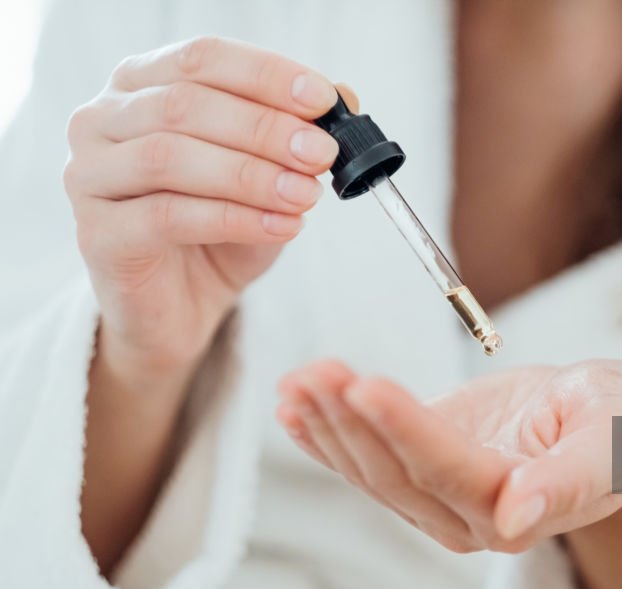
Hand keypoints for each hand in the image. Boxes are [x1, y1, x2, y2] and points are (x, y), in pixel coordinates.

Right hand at [64, 36, 348, 375]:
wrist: (182, 306)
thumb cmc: (220, 230)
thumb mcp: (269, 174)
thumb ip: (297, 132)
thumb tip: (343, 96)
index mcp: (141, 85)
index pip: (202, 59)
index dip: (266, 76)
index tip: (323, 100)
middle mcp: (103, 121)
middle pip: (185, 104)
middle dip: (265, 129)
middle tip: (321, 154)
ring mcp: (89, 176)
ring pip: (170, 157)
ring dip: (251, 175)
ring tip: (307, 196)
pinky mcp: (98, 234)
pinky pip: (168, 217)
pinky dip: (236, 219)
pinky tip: (282, 226)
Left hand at [275, 359, 621, 551]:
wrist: (608, 426)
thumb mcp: (616, 439)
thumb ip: (573, 479)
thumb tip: (518, 518)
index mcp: (519, 510)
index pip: (449, 470)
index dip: (406, 430)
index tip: (365, 385)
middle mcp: (470, 516)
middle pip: (397, 473)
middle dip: (351, 421)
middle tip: (316, 372)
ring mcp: (441, 498)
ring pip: (372, 470)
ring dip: (329, 424)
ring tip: (298, 379)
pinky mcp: (423, 471)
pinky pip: (366, 460)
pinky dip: (325, 436)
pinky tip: (293, 407)